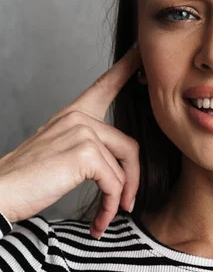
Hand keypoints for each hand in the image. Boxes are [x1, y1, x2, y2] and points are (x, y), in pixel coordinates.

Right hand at [0, 44, 140, 238]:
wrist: (0, 194)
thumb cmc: (28, 180)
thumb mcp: (62, 155)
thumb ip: (91, 149)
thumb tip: (123, 167)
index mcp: (73, 114)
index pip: (104, 85)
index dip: (126, 68)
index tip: (139, 51)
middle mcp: (79, 117)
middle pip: (129, 146)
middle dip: (132, 179)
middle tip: (127, 203)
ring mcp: (82, 132)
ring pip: (125, 166)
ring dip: (122, 196)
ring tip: (110, 214)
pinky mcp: (85, 153)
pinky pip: (115, 182)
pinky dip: (111, 205)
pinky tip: (101, 220)